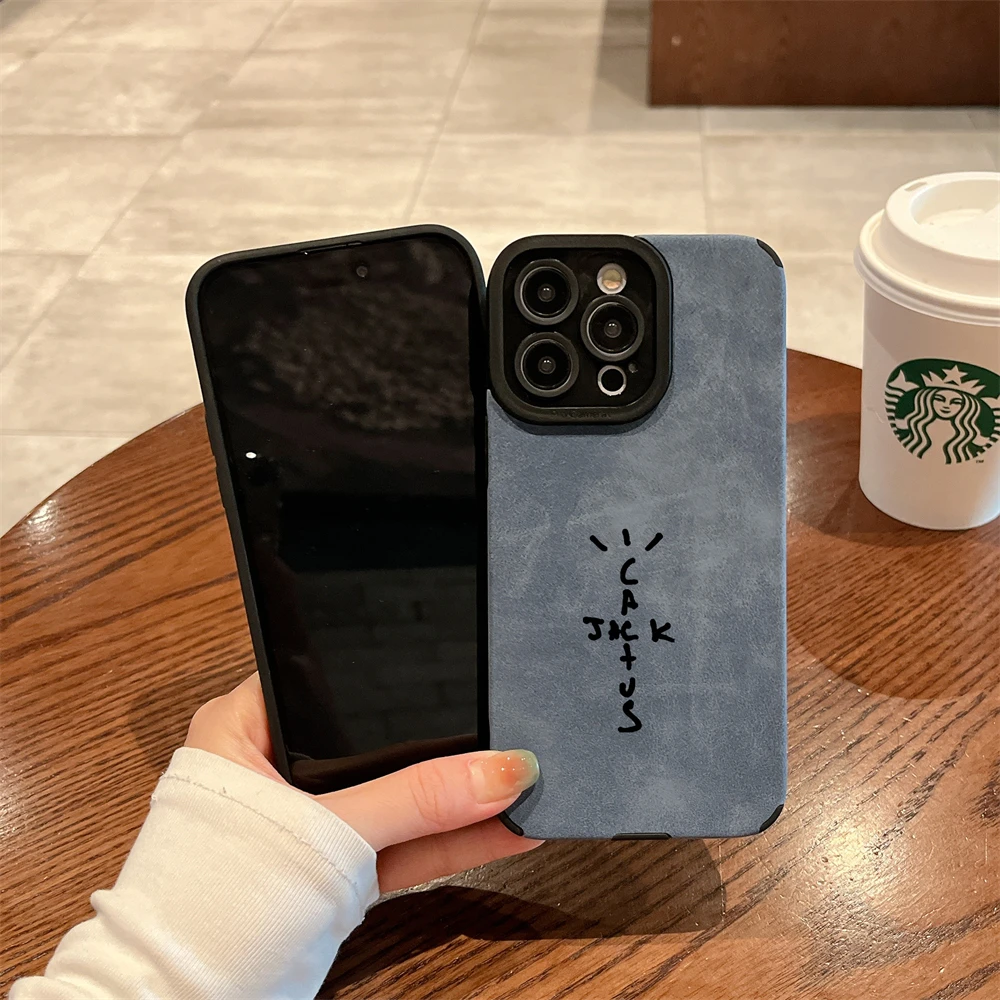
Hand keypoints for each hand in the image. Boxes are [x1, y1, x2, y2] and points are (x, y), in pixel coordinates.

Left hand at [185, 673, 542, 891]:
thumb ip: (415, 802)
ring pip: (399, 797)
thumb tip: (500, 771)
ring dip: (460, 798)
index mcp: (248, 725)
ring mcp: (316, 820)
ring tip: (525, 782)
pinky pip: (405, 843)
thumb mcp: (325, 837)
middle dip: (445, 744)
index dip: (402, 677)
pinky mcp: (341, 868)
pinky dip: (452, 840)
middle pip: (380, 741)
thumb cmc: (204, 913)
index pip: (337, 679)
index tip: (469, 676)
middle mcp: (282, 766)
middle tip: (509, 731)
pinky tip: (506, 828)